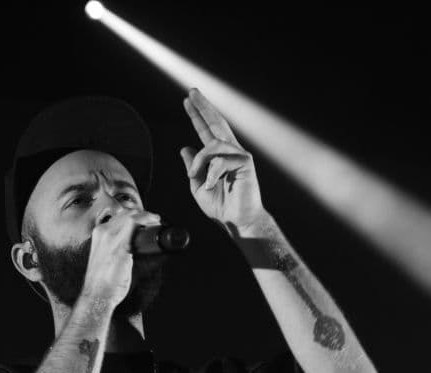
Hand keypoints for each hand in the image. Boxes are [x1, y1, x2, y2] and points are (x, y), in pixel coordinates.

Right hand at [81, 209, 160, 306]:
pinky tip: (155, 222)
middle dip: (143, 215)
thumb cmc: (102, 283)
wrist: (97, 295)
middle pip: (127, 214)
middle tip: (155, 221)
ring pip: (132, 215)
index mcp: (98, 234)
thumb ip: (119, 253)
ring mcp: (110, 238)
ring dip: (148, 216)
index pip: (119, 217)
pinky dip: (147, 220)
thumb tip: (140, 252)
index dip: (135, 216)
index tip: (146, 221)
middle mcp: (103, 232)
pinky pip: (134, 223)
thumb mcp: (106, 261)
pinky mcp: (120, 246)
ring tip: (157, 221)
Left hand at [179, 88, 265, 230]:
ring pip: (212, 145)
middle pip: (216, 123)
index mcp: (218, 157)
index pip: (206, 131)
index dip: (197, 116)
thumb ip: (193, 167)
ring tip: (194, 177)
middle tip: (191, 93)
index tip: (188, 100)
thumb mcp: (198, 186)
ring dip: (199, 161)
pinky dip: (211, 173)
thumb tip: (185, 148)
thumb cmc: (222, 207)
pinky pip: (220, 160)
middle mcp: (230, 152)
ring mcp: (239, 155)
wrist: (237, 221)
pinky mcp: (245, 162)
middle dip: (203, 107)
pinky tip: (212, 185)